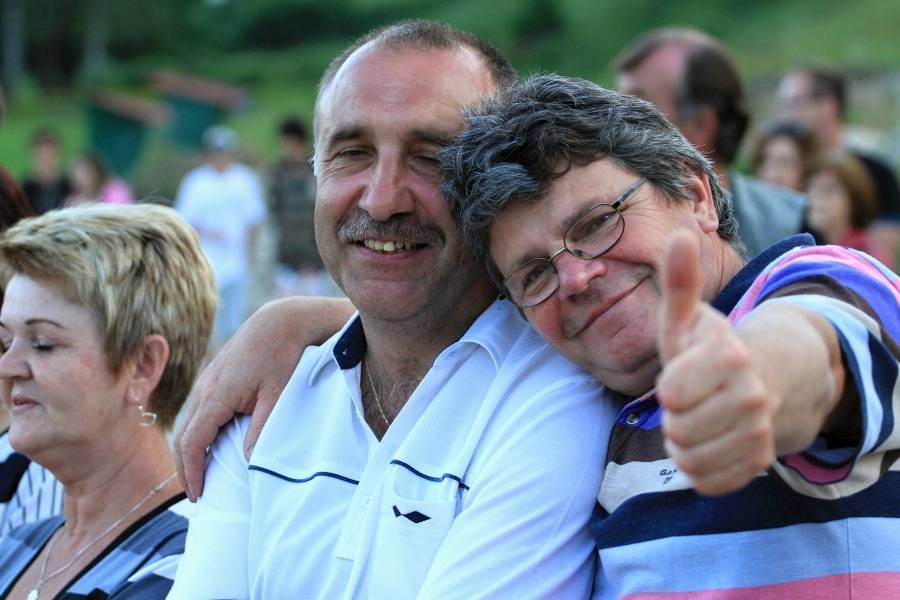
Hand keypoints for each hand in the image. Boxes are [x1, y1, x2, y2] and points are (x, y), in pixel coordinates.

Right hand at [174, 300, 302, 500]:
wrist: (279, 322)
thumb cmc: (282, 356)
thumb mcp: (277, 395)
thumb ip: (261, 428)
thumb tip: (248, 461)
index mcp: (217, 395)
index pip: (193, 442)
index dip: (192, 471)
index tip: (198, 494)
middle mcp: (204, 388)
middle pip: (182, 436)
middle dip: (185, 467)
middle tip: (196, 493)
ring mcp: (206, 381)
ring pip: (186, 423)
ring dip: (188, 450)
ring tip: (199, 475)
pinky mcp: (213, 378)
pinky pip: (196, 411)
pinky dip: (195, 433)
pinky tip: (208, 445)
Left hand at [656, 231, 777, 495]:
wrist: (763, 384)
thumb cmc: (708, 349)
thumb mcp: (688, 316)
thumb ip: (680, 281)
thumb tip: (680, 232)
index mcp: (731, 356)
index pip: (671, 393)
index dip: (668, 387)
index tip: (682, 375)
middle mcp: (753, 396)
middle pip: (677, 430)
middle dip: (673, 417)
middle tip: (689, 402)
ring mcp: (760, 434)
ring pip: (689, 459)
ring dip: (682, 444)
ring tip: (696, 421)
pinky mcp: (758, 465)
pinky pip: (707, 482)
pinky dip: (698, 468)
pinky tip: (709, 444)